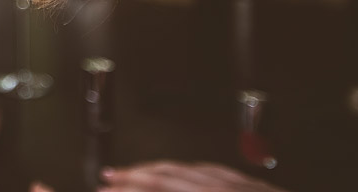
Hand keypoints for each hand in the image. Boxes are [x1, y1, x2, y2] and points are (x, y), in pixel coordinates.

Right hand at [100, 162, 287, 191]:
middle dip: (131, 177)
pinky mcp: (249, 184)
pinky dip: (184, 168)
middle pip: (165, 177)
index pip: (156, 190)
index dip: (128, 190)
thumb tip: (152, 189)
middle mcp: (220, 190)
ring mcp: (235, 185)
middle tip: (107, 179)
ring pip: (184, 169)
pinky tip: (179, 170)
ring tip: (132, 171)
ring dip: (153, 169)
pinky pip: (208, 168)